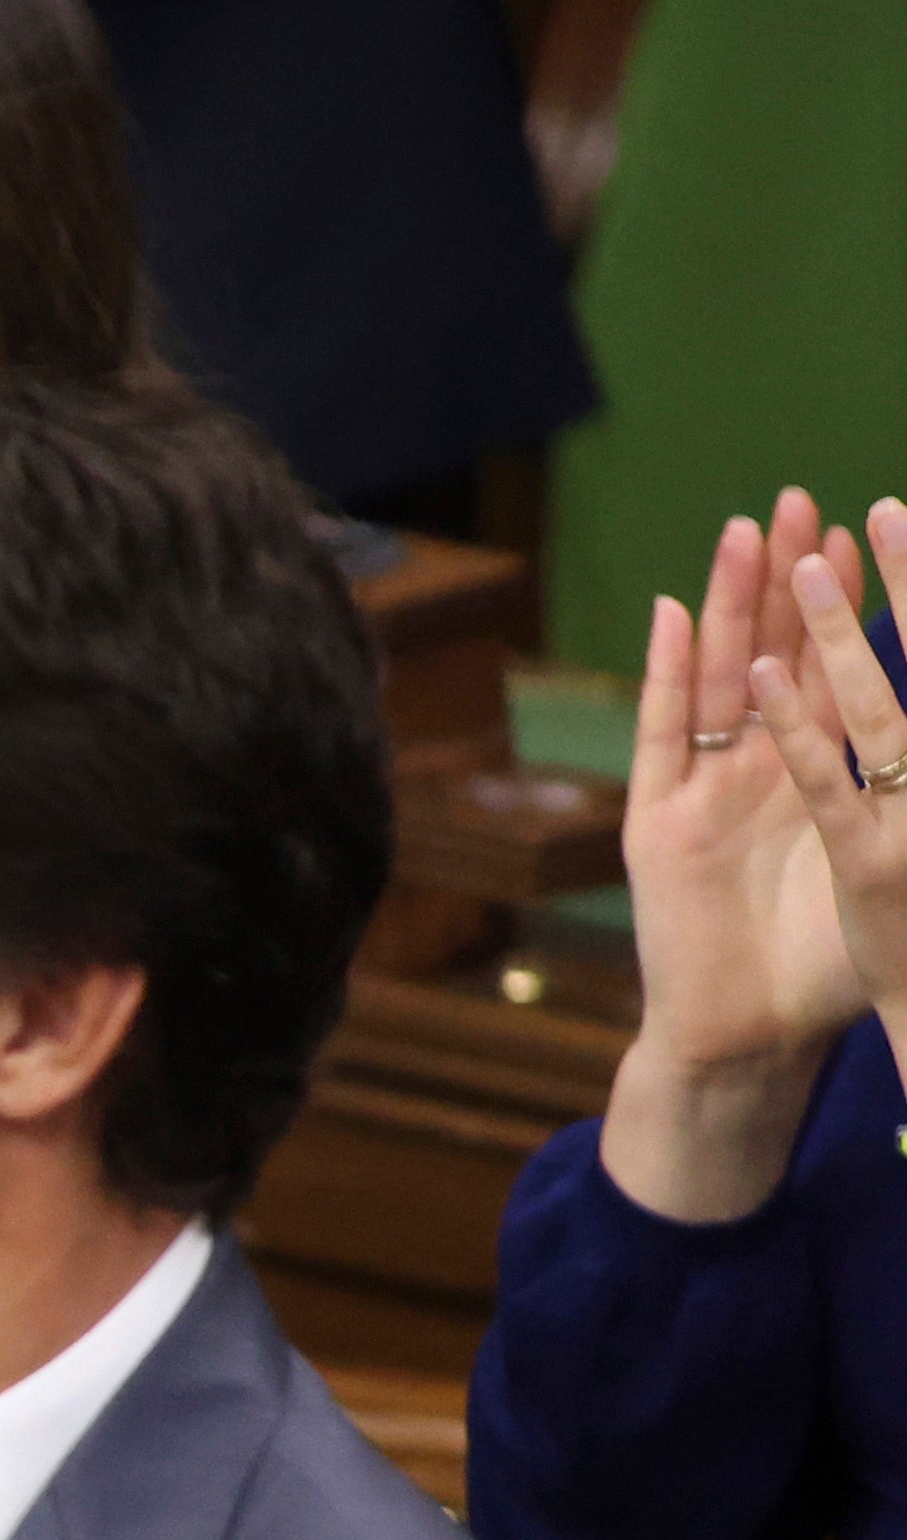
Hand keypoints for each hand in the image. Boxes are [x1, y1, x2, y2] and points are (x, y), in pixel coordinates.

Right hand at [611, 498, 904, 1218]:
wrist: (750, 1039)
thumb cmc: (832, 971)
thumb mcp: (895, 871)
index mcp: (816, 780)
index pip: (837, 671)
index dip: (852, 603)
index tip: (875, 527)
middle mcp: (755, 774)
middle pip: (771, 656)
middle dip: (787, 578)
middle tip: (801, 500)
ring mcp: (702, 794)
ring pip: (719, 679)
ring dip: (731, 604)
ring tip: (745, 531)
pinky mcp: (656, 826)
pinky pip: (663, 738)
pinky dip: (667, 674)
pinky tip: (674, 615)